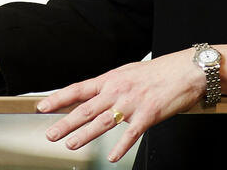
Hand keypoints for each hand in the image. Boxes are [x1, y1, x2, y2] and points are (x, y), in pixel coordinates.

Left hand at [35, 50, 205, 162]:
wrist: (185, 70)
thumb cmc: (156, 73)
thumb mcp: (127, 73)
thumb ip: (109, 86)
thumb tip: (91, 96)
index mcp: (111, 80)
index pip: (79, 89)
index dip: (59, 98)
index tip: (42, 107)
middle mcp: (118, 91)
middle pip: (86, 109)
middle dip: (66, 122)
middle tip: (50, 134)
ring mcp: (132, 103)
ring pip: (103, 122)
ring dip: (85, 135)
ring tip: (70, 145)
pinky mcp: (148, 115)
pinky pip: (131, 134)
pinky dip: (121, 147)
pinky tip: (112, 157)